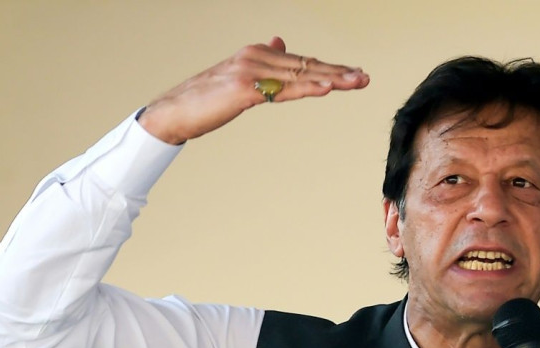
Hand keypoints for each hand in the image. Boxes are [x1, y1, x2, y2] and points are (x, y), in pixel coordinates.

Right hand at [138, 36, 368, 143]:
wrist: (174, 111)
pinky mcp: (245, 88)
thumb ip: (264, 62)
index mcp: (258, 53)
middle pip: (307, 65)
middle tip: (365, 78)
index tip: (355, 75)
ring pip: (300, 75)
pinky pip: (282, 89)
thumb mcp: (239, 76)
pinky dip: (307, 88)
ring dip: (332, 79)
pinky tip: (327, 89)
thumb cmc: (206, 99)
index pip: (302, 61)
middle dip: (339, 72)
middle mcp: (257, 56)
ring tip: (356, 82)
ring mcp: (251, 70)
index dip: (330, 68)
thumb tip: (280, 42)